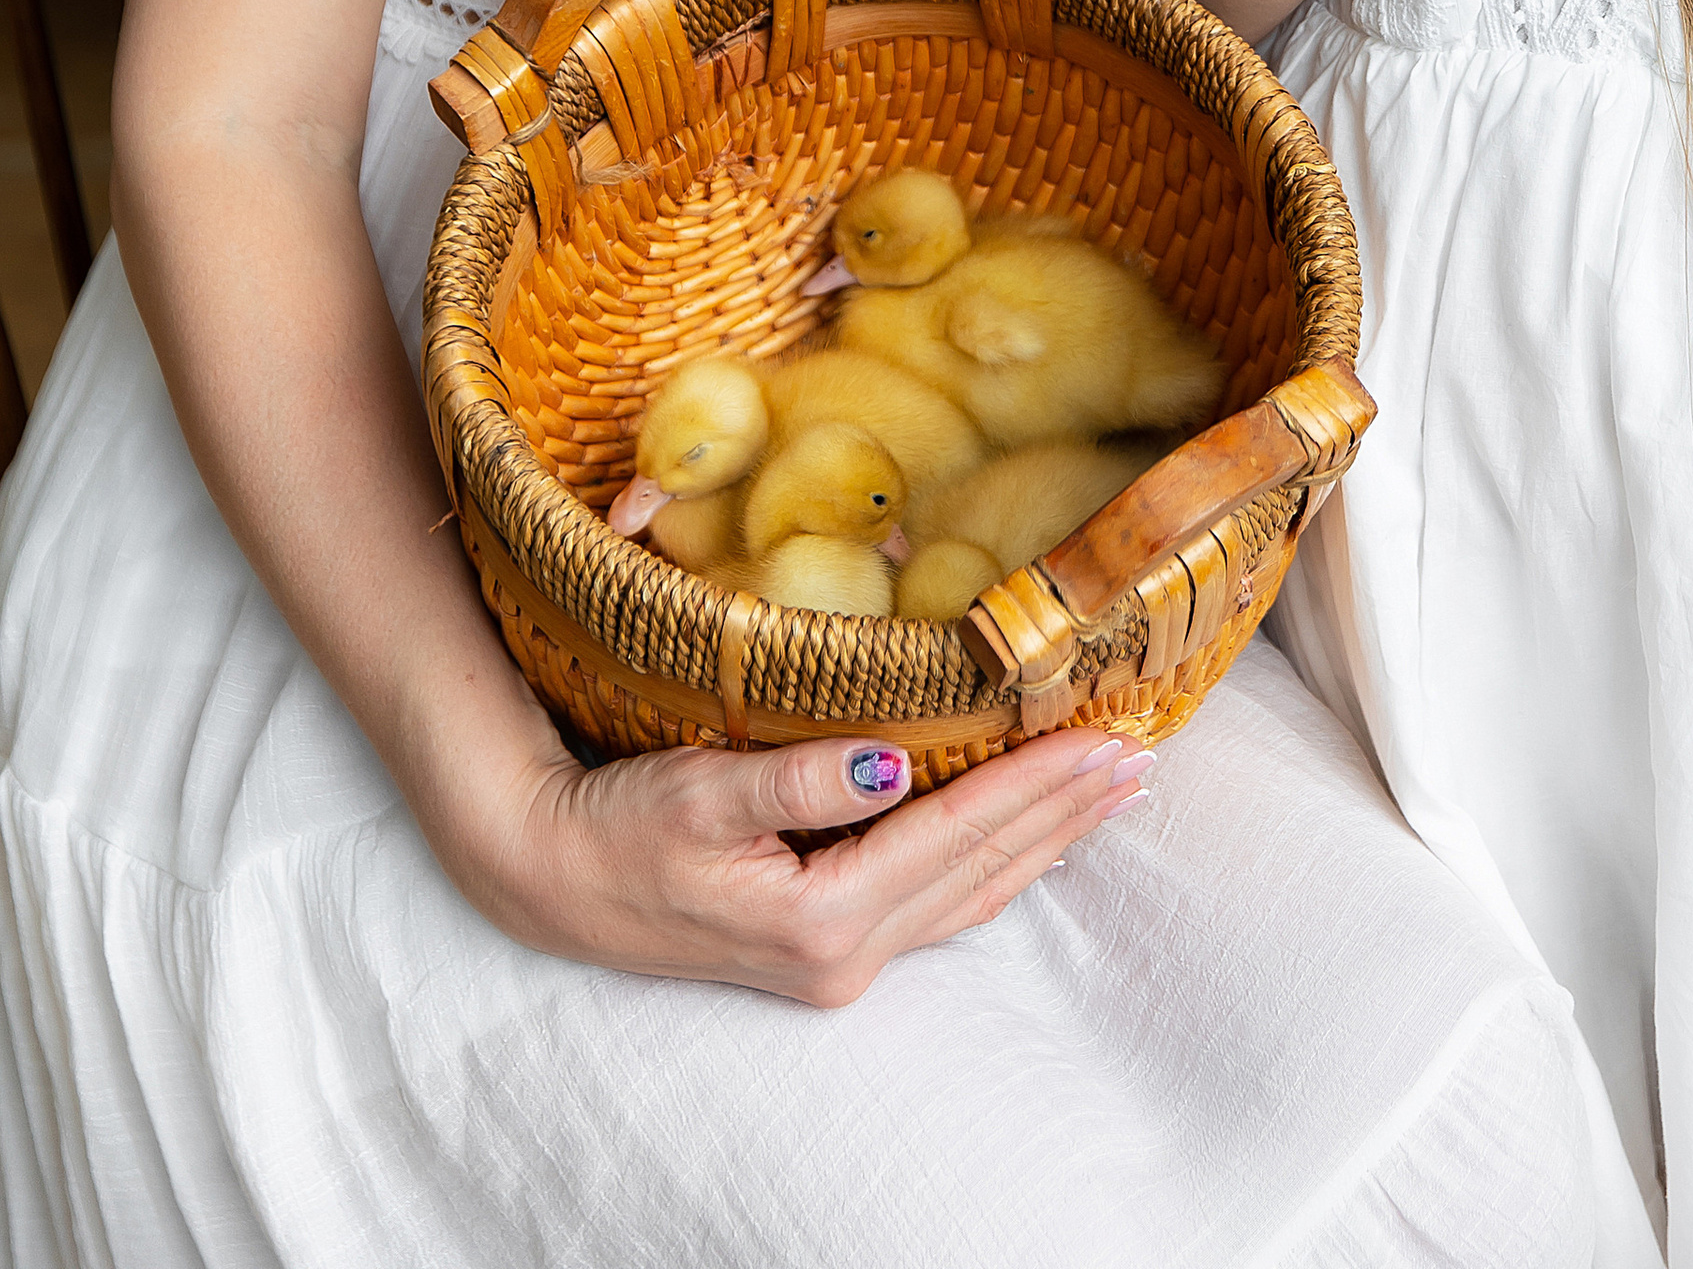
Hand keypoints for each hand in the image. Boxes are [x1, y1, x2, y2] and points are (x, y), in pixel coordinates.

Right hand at [445, 720, 1153, 1004]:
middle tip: (1141, 754)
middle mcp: (847, 953)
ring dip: (1044, 836)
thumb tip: (892, 763)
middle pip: (984, 868)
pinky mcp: (826, 943)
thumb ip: (802, 780)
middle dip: (1066, 810)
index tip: (1107, 734)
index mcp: (825, 917)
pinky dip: (993, 856)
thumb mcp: (702, 792)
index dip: (1039, 780)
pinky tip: (1024, 832)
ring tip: (1108, 788)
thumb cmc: (621, 826)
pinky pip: (938, 898)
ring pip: (971, 891)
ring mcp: (839, 958)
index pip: (961, 834)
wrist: (551, 877)